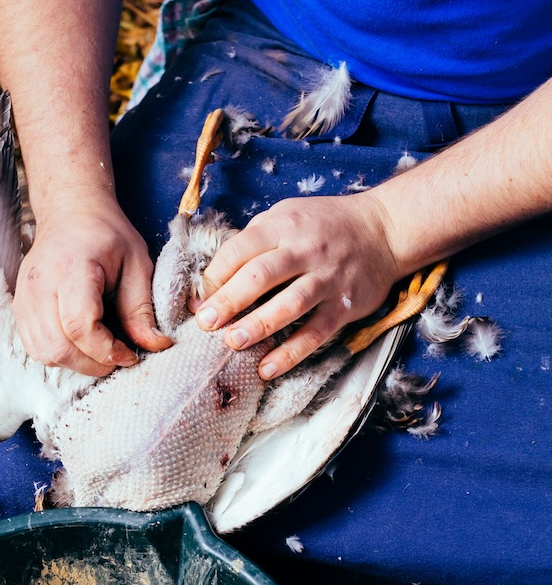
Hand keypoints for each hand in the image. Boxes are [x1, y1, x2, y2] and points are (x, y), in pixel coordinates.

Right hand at [14, 200, 171, 376]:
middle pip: (58, 346)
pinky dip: (60, 356)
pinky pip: (35, 347)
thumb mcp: (137, 263)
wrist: (71, 212)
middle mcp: (40, 284)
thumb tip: (155, 344)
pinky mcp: (20, 307)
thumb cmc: (107, 235)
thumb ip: (142, 307)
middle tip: (117, 357)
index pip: (79, 325)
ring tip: (100, 351)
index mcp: (71, 268)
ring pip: (44, 353)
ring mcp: (25, 297)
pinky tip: (81, 345)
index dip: (106, 350)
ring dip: (76, 363)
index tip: (129, 353)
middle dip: (93, 364)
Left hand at [192, 192, 399, 378]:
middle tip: (206, 324)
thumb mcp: (287, 215)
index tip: (199, 301)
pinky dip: (291, 353)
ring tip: (233, 343)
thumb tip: (214, 279)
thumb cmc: (325, 225)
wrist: (385, 230)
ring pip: (289, 305)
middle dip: (229, 302)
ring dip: (258, 326)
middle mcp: (305, 250)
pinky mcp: (345, 306)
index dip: (215, 277)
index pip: (240, 251)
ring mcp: (327, 279)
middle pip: (260, 276)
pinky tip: (268, 368)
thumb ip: (254, 240)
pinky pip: (315, 332)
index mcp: (284, 226)